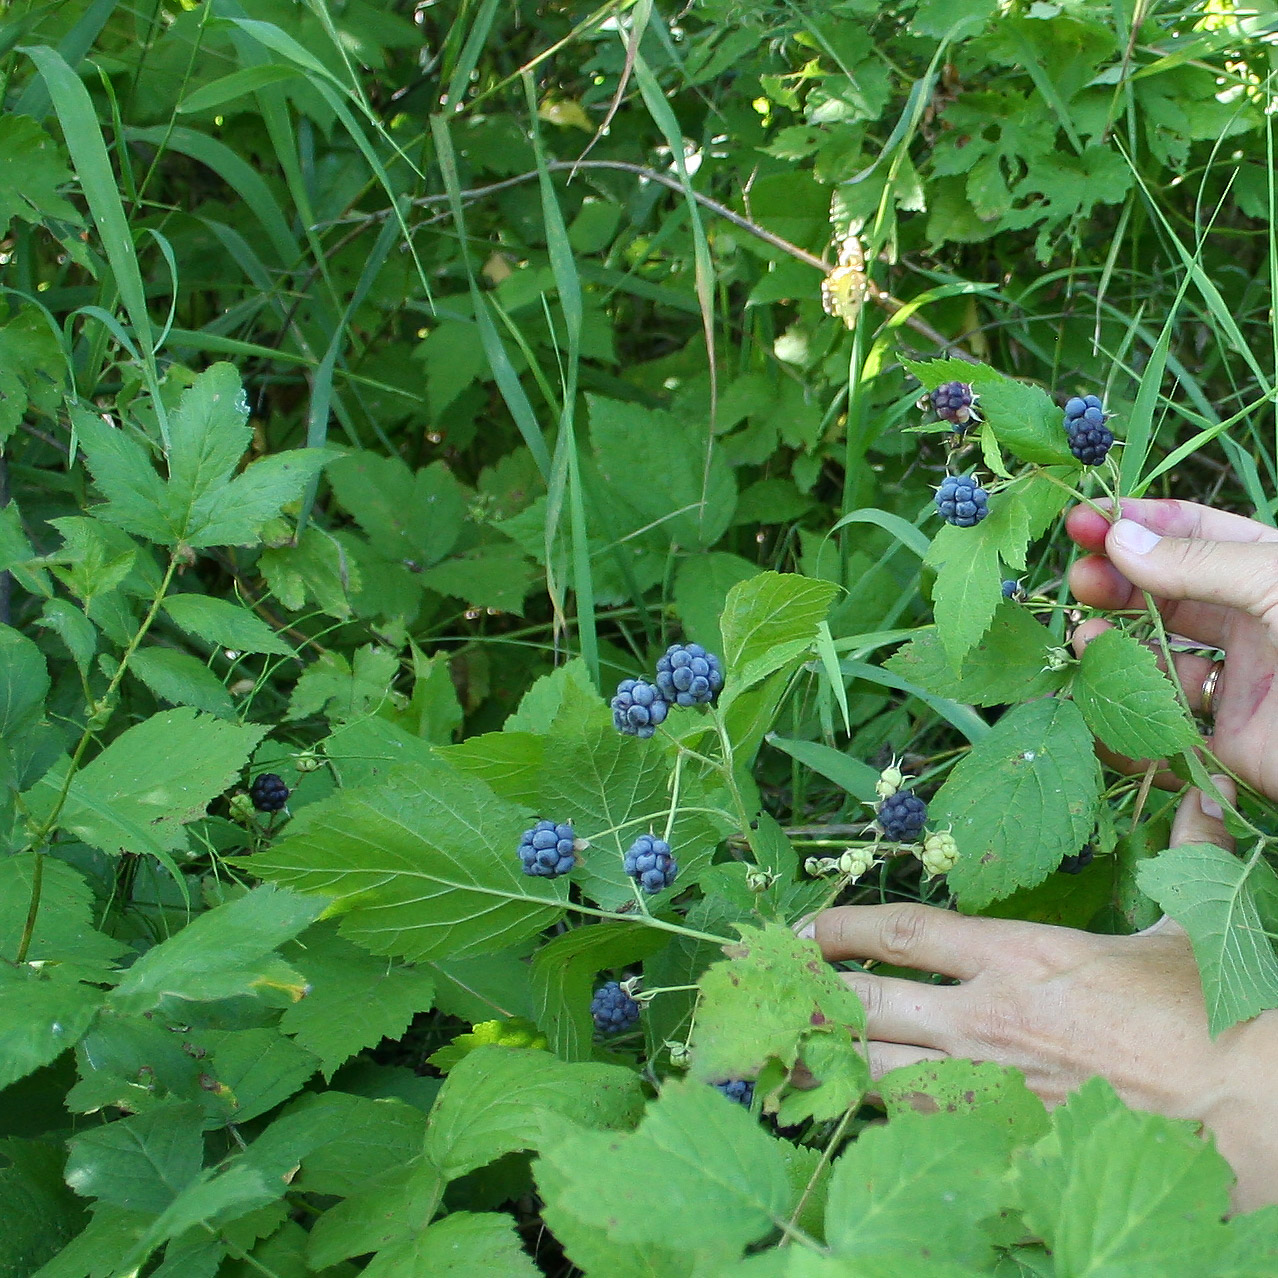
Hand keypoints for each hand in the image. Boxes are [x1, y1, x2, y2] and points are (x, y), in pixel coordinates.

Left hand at [802, 779, 1277, 1210]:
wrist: (1257, 1110)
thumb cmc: (1218, 1019)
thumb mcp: (1185, 929)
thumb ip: (1177, 856)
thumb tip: (1200, 802)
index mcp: (1020, 956)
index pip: (903, 931)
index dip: (843, 926)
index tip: (809, 926)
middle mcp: (987, 1019)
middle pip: (866, 1001)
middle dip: (809, 991)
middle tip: (769, 984)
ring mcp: (990, 1090)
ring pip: (875, 1072)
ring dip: (826, 1057)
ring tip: (782, 1045)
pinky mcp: (1003, 1149)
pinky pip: (917, 1134)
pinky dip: (877, 1120)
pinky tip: (849, 1113)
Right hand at [1066, 497, 1277, 801]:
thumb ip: (1203, 563)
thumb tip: (1120, 538)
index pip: (1200, 535)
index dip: (1142, 524)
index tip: (1088, 520)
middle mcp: (1260, 626)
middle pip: (1171, 593)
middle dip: (1120, 580)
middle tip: (1078, 576)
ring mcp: (1246, 687)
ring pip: (1161, 659)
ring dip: (1116, 645)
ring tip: (1083, 636)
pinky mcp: (1234, 749)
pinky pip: (1168, 729)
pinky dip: (1126, 713)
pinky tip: (1097, 692)